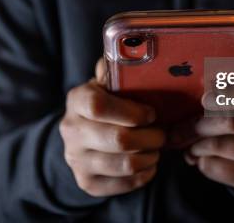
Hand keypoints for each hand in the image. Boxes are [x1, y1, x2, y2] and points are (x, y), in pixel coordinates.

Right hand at [60, 58, 164, 196]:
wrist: (82, 138)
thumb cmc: (106, 104)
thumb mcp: (107, 83)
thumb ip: (116, 69)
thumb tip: (129, 48)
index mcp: (76, 100)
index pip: (98, 105)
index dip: (131, 111)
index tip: (151, 113)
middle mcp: (71, 130)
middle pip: (118, 139)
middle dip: (150, 137)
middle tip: (162, 134)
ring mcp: (75, 159)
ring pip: (124, 164)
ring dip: (150, 157)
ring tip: (157, 149)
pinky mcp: (85, 182)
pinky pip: (121, 185)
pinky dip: (143, 176)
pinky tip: (148, 165)